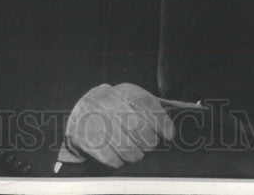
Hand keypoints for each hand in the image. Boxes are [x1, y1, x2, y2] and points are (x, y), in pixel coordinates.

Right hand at [56, 83, 174, 170]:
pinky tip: (120, 159)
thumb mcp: (132, 102)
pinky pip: (109, 156)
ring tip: (136, 154)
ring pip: (124, 145)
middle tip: (149, 146)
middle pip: (136, 125)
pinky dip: (118, 161)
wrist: (83, 113)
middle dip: (148, 141)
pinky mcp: (85, 136)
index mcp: (123, 91)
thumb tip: (170, 133)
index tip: (169, 136)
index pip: (145, 103)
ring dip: (135, 154)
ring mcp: (94, 118)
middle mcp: (107, 101)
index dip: (160, 121)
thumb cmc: (117, 110)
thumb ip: (151, 112)